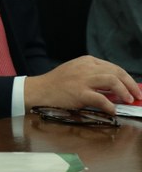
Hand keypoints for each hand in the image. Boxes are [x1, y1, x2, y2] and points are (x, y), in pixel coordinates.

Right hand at [25, 55, 141, 112]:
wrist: (39, 90)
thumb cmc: (56, 83)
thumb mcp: (75, 72)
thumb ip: (94, 77)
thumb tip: (115, 89)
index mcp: (86, 61)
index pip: (113, 67)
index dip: (127, 78)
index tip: (134, 88)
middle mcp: (86, 67)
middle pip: (117, 72)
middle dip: (130, 84)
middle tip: (137, 95)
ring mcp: (82, 79)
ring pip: (112, 81)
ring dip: (124, 92)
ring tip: (128, 100)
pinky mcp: (78, 93)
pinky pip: (101, 99)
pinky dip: (110, 106)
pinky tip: (113, 110)